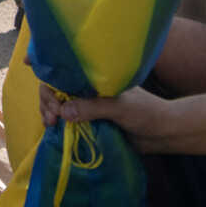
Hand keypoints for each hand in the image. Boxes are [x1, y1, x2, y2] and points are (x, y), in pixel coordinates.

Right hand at [40, 84, 170, 152]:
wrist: (163, 133)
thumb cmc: (145, 112)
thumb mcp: (119, 106)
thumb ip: (92, 107)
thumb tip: (62, 111)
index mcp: (93, 79)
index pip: (64, 73)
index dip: (49, 78)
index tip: (41, 85)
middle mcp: (87, 90)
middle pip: (55, 89)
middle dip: (47, 100)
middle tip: (52, 117)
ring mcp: (87, 107)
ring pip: (58, 105)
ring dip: (49, 112)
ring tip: (51, 124)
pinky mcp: (89, 123)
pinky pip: (66, 122)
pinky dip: (57, 124)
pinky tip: (53, 130)